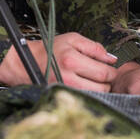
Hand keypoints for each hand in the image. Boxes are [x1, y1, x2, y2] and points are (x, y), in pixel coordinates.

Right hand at [0, 32, 118, 91]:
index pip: (104, 72)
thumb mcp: (73, 39)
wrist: (27, 62)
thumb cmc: (51, 48)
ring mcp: (65, 90)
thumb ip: (95, 48)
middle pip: (103, 88)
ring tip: (94, 80)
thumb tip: (112, 59)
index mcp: (72, 60)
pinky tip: (86, 86)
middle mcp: (68, 78)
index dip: (112, 71)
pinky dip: (90, 94)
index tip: (111, 68)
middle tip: (103, 75)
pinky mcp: (63, 97)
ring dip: (100, 89)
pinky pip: (85, 99)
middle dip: (107, 81)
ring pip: (95, 96)